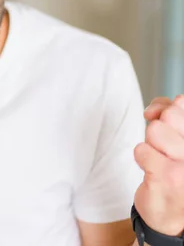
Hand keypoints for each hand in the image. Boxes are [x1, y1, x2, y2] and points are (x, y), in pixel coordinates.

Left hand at [134, 95, 183, 235]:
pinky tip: (151, 170)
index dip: (166, 109)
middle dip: (158, 129)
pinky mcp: (168, 177)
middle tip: (163, 149)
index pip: (182, 104)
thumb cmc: (174, 170)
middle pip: (169, 115)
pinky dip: (141, 157)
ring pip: (155, 129)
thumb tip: (154, 110)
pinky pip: (142, 149)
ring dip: (150, 143)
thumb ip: (168, 113)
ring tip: (159, 159)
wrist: (172, 215)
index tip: (165, 125)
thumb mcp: (177, 138)